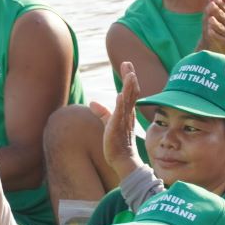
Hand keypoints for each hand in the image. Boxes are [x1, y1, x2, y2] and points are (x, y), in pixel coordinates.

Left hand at [103, 62, 145, 180]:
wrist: (122, 160)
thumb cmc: (116, 143)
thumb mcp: (108, 124)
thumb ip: (102, 112)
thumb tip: (92, 102)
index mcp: (127, 112)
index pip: (130, 92)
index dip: (129, 78)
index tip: (127, 65)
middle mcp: (128, 114)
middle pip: (131, 92)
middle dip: (130, 78)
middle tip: (128, 63)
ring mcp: (123, 121)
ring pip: (128, 101)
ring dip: (129, 88)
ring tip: (130, 75)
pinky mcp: (117, 129)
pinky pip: (120, 115)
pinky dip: (120, 105)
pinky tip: (120, 95)